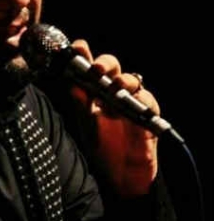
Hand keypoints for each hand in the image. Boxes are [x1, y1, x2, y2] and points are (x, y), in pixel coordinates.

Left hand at [70, 39, 158, 197]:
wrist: (120, 173)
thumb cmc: (102, 145)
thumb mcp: (86, 123)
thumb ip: (81, 103)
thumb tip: (72, 83)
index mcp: (94, 91)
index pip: (89, 67)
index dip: (85, 55)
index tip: (78, 47)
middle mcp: (112, 91)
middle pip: (112, 67)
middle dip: (105, 63)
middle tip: (96, 68)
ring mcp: (131, 100)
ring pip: (131, 79)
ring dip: (123, 79)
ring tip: (114, 86)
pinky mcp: (147, 112)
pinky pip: (147, 99)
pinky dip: (139, 98)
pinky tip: (130, 101)